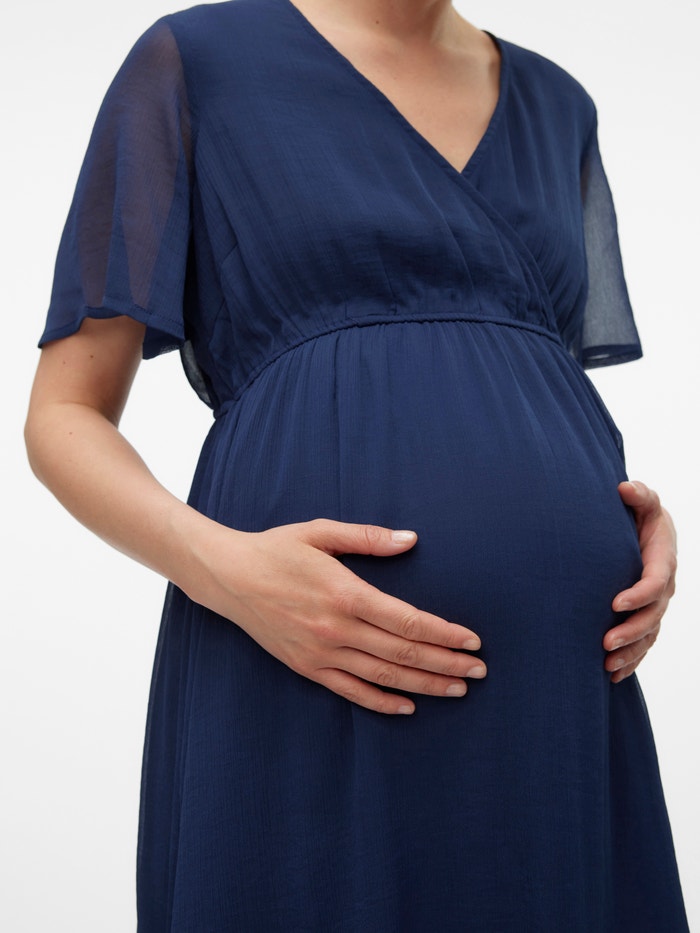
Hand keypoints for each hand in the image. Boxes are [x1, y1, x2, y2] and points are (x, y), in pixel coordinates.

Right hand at [191, 518, 485, 714]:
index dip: (445, 634)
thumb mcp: (322, 532)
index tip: (472, 641)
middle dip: (447, 664)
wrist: (229, 577)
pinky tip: (408, 706)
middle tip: (479, 671)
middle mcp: (337, 629)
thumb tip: (411, 540)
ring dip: (425, 685)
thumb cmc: (278, 549)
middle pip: (404, 654)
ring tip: (458, 689)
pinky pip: (351, 691)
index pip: (408, 622)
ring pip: (384, 676)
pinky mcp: (307, 667)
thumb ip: (369, 538)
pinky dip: (382, 702)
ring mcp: (321, 653)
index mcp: (345, 593)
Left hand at [603, 481, 676, 682]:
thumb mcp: (644, 501)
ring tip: (606, 665)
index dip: (638, 595)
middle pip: (652, 617)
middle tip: (605, 642)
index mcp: (663, 560)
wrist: (647, 531)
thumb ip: (639, 495)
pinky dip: (631, 662)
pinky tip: (611, 676)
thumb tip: (625, 488)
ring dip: (629, 653)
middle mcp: (664, 588)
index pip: (655, 582)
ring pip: (648, 636)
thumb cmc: (642, 515)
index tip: (614, 603)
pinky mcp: (647, 618)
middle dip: (630, 631)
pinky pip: (643, 645)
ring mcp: (656, 606)